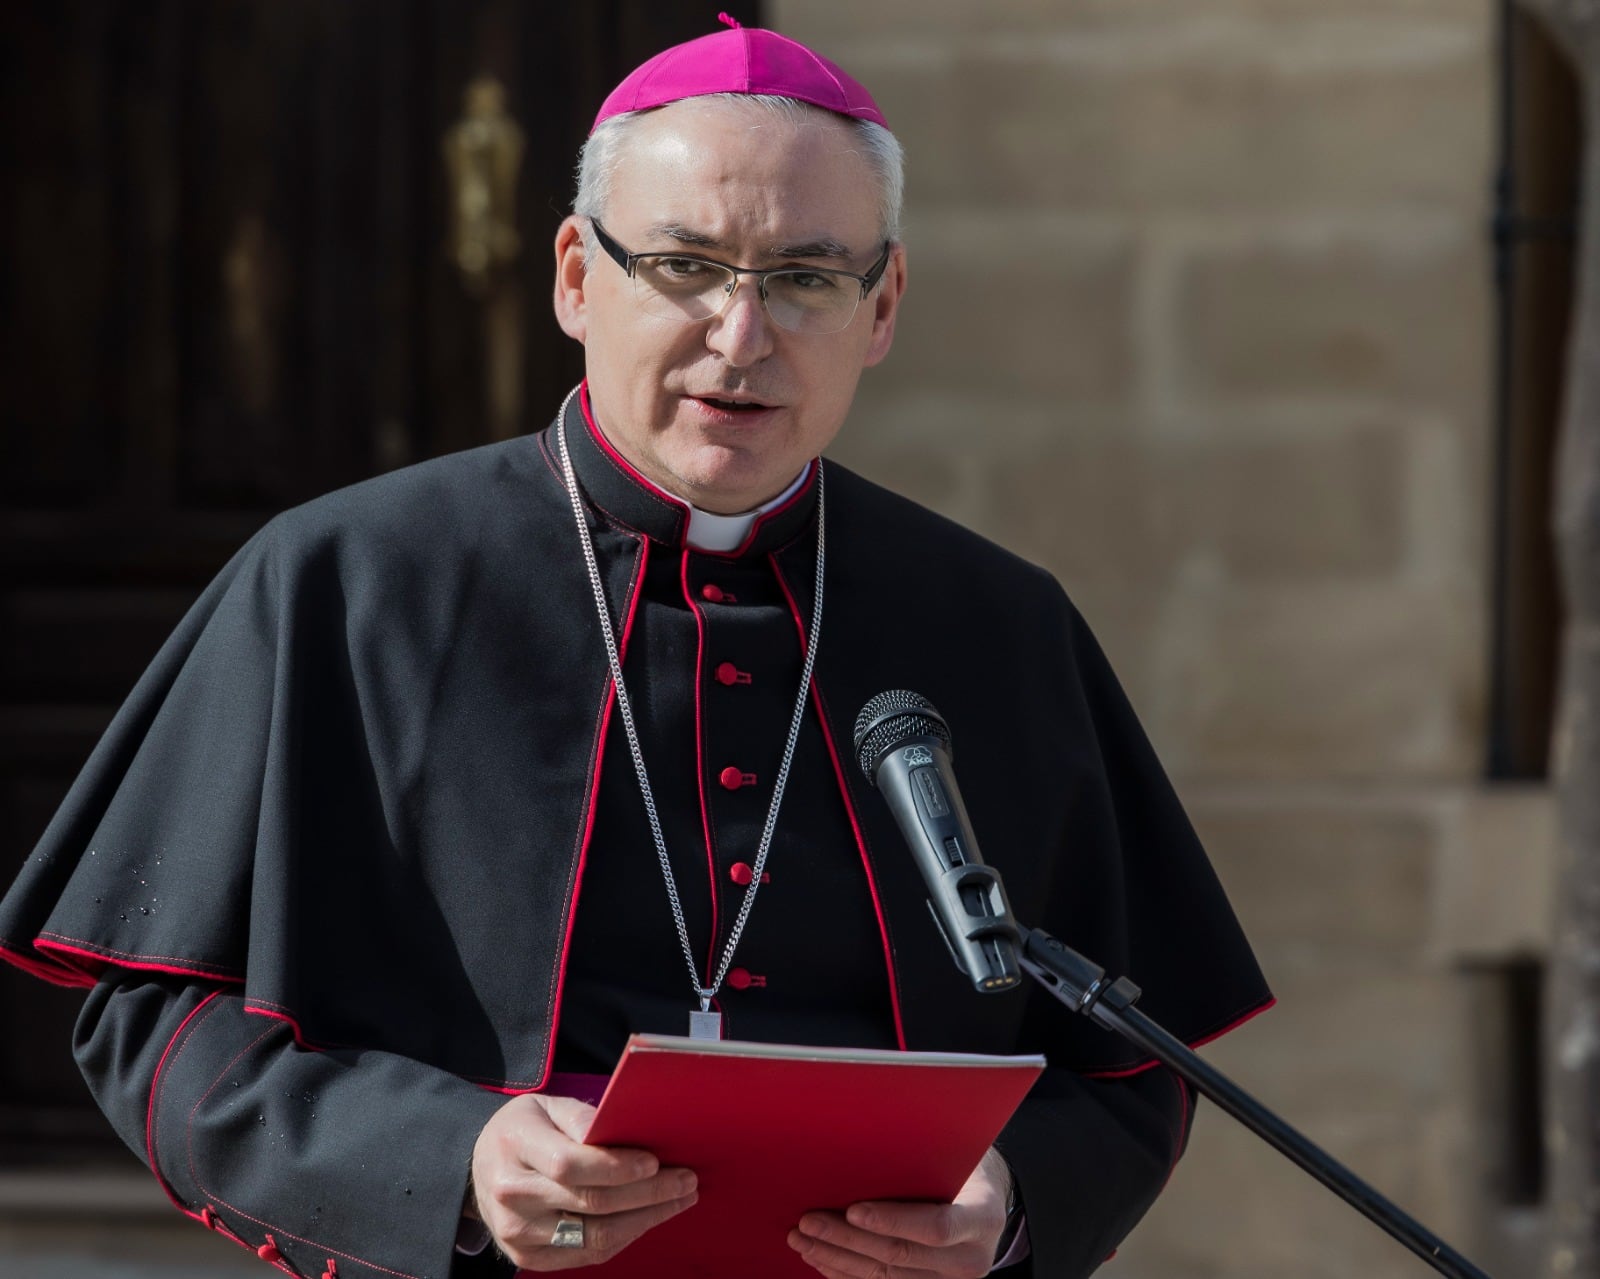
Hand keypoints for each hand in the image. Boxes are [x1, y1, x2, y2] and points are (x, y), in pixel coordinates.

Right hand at [470, 1093, 697, 1269]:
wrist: (478, 1168)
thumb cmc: (522, 1130)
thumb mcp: (545, 1106)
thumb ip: (580, 1117)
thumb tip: (622, 1129)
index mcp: (514, 1148)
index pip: (569, 1165)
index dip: (616, 1167)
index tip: (655, 1162)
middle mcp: (511, 1196)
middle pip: (590, 1203)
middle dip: (648, 1193)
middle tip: (685, 1180)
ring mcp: (518, 1234)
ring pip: (594, 1236)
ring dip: (646, 1219)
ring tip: (679, 1199)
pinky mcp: (529, 1258)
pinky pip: (587, 1253)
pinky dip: (625, 1236)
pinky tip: (649, 1217)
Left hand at [788, 1147, 1011, 1277]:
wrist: (983, 1202)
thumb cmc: (963, 1167)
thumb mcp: (957, 1156)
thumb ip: (925, 1158)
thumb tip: (865, 1141)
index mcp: (982, 1218)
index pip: (936, 1227)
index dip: (892, 1221)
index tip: (853, 1209)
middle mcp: (970, 1259)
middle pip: (900, 1255)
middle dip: (848, 1238)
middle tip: (809, 1221)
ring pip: (885, 1276)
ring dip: (838, 1257)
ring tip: (803, 1238)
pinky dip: (847, 1273)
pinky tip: (821, 1258)